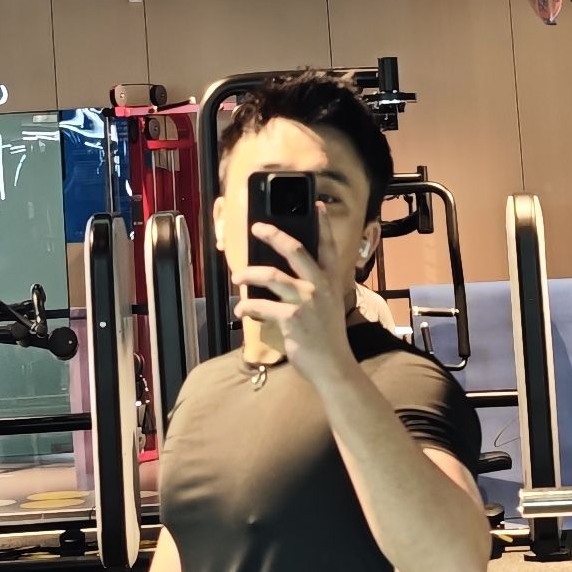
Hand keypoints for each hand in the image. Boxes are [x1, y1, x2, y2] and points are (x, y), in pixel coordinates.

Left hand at [238, 225, 354, 383]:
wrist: (333, 366)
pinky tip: (241, 311)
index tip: (318, 205)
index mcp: (330, 282)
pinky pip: (262, 307)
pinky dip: (247, 308)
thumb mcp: (327, 308)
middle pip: (295, 250)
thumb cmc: (327, 338)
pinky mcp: (291, 318)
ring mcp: (305, 301)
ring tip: (237, 277)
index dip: (324, 225)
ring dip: (249, 274)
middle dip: (274, 235)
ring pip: (272, 276)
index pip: (328, 247)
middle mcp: (319, 287)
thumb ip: (312, 290)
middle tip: (256, 227)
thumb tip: (281, 279)